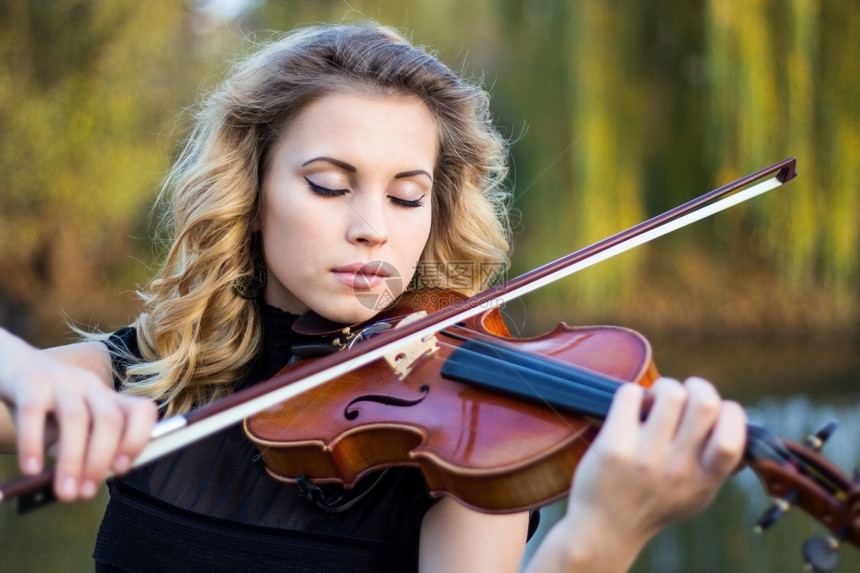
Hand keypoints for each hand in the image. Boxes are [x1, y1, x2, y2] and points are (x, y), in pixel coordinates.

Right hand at [0, 330, 157, 501]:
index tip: (122, 469)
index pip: (141, 410)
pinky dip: (33, 443)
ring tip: (64, 492)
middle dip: (100, 460)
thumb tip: (85, 483)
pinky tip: (32, 469)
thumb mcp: (69, 427)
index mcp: (107, 397)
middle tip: (85, 493)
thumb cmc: (46, 407)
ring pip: (75, 418)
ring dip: (72, 460)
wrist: (9, 365)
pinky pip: (34, 412)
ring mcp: (62, 380)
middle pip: (108, 419)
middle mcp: (91, 386)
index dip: (138, 438)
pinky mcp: (30, 381)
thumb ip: (81, 449)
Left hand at [525, 377, 745, 572]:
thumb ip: (718, 465)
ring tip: (653, 400)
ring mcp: (646, 457)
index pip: (734, 436)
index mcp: (705, 479)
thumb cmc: (653, 504)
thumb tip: (737, 421)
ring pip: (669, 392)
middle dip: (696, 386)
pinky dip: (632, 393)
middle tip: (681, 395)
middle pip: (705, 402)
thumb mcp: (697, 494)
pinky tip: (630, 409)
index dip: (729, 412)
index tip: (713, 412)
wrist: (604, 529)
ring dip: (662, 387)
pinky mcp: (615, 446)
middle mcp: (679, 468)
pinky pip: (631, 394)